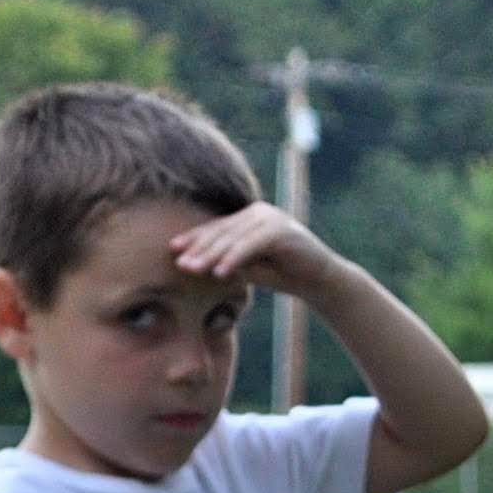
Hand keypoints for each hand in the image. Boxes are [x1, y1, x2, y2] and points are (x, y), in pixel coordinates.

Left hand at [168, 203, 344, 301]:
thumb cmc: (282, 273)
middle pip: (222, 231)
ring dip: (211, 255)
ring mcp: (270, 218)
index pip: (217, 227)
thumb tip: (192, 262)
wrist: (319, 279)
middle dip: (198, 248)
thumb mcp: (248, 266)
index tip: (173, 250)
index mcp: (249, 217)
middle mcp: (258, 212)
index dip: (195, 238)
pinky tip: (219, 272)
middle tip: (179, 263)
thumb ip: (226, 259)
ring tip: (192, 269)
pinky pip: (251, 245)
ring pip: (233, 238)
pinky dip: (234, 259)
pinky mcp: (281, 231)